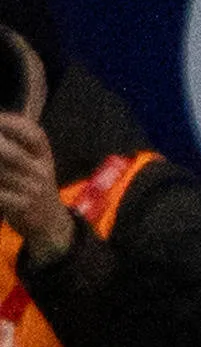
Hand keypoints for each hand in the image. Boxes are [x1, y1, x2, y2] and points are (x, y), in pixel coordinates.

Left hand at [0, 110, 67, 261]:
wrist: (50, 222)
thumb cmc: (36, 187)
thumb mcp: (37, 165)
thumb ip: (20, 148)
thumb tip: (1, 129)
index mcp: (45, 156)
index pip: (34, 134)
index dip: (13, 124)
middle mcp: (42, 170)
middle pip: (13, 153)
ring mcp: (32, 189)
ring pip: (1, 174)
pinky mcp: (22, 206)